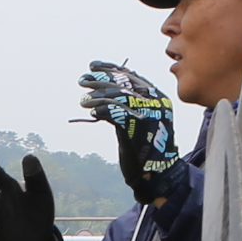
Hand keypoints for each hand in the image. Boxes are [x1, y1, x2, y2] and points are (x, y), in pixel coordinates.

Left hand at [81, 59, 184, 205]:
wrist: (158, 175)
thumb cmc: (147, 148)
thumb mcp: (142, 119)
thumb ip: (130, 103)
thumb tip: (107, 86)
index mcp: (159, 98)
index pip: (133, 76)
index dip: (112, 69)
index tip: (94, 65)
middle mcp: (156, 104)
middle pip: (124, 84)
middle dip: (101, 79)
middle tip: (83, 79)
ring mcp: (148, 116)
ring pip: (118, 97)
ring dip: (97, 96)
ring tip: (83, 99)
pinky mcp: (137, 129)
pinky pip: (116, 114)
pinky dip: (102, 111)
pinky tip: (92, 112)